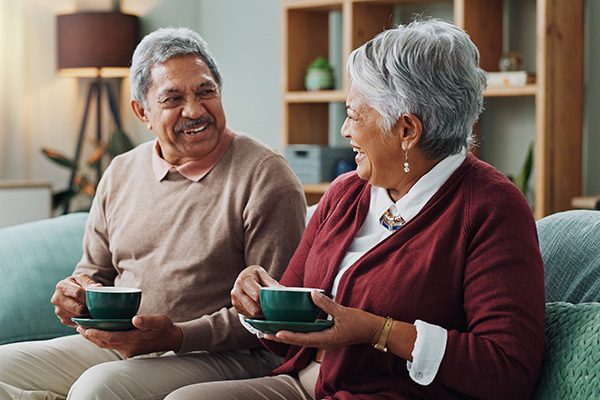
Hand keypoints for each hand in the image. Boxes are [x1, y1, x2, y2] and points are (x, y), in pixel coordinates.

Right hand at [50, 274, 101, 325]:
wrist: (72, 290)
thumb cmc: (79, 284)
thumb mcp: (84, 279)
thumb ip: (90, 284)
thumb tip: (98, 287)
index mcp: (62, 286)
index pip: (78, 293)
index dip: (89, 297)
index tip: (97, 300)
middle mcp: (57, 299)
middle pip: (77, 308)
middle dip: (89, 308)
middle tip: (97, 308)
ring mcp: (58, 310)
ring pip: (77, 316)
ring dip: (86, 314)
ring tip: (91, 309)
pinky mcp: (63, 319)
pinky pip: (76, 322)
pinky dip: (83, 319)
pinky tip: (85, 313)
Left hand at [76, 314, 182, 357]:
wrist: (171, 339)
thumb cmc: (165, 328)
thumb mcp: (160, 321)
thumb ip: (148, 320)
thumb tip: (135, 319)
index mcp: (134, 340)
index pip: (111, 338)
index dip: (97, 333)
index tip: (86, 328)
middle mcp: (128, 348)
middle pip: (104, 342)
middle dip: (90, 335)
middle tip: (79, 327)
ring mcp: (127, 349)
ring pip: (106, 344)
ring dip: (94, 337)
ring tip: (84, 329)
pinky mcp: (128, 348)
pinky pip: (111, 344)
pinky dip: (102, 338)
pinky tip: (98, 331)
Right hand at [231, 265, 280, 317]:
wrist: (243, 277)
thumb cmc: (255, 275)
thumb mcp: (262, 274)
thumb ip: (271, 283)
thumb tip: (283, 291)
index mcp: (244, 280)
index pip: (257, 295)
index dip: (267, 301)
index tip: (277, 304)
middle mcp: (236, 291)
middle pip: (254, 309)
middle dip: (265, 310)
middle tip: (275, 310)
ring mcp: (235, 301)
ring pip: (252, 315)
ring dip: (262, 314)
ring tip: (269, 310)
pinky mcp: (236, 308)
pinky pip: (249, 316)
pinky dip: (257, 315)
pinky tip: (261, 309)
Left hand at [264, 290, 382, 350]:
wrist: (373, 330)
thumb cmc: (360, 323)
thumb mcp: (342, 311)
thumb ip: (326, 304)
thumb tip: (312, 293)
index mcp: (326, 339)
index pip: (304, 338)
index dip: (290, 336)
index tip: (277, 333)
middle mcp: (323, 342)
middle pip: (299, 341)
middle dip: (283, 337)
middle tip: (266, 333)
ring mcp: (325, 341)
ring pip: (303, 339)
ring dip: (289, 335)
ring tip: (273, 331)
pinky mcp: (327, 337)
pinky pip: (309, 336)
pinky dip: (299, 332)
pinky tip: (292, 327)